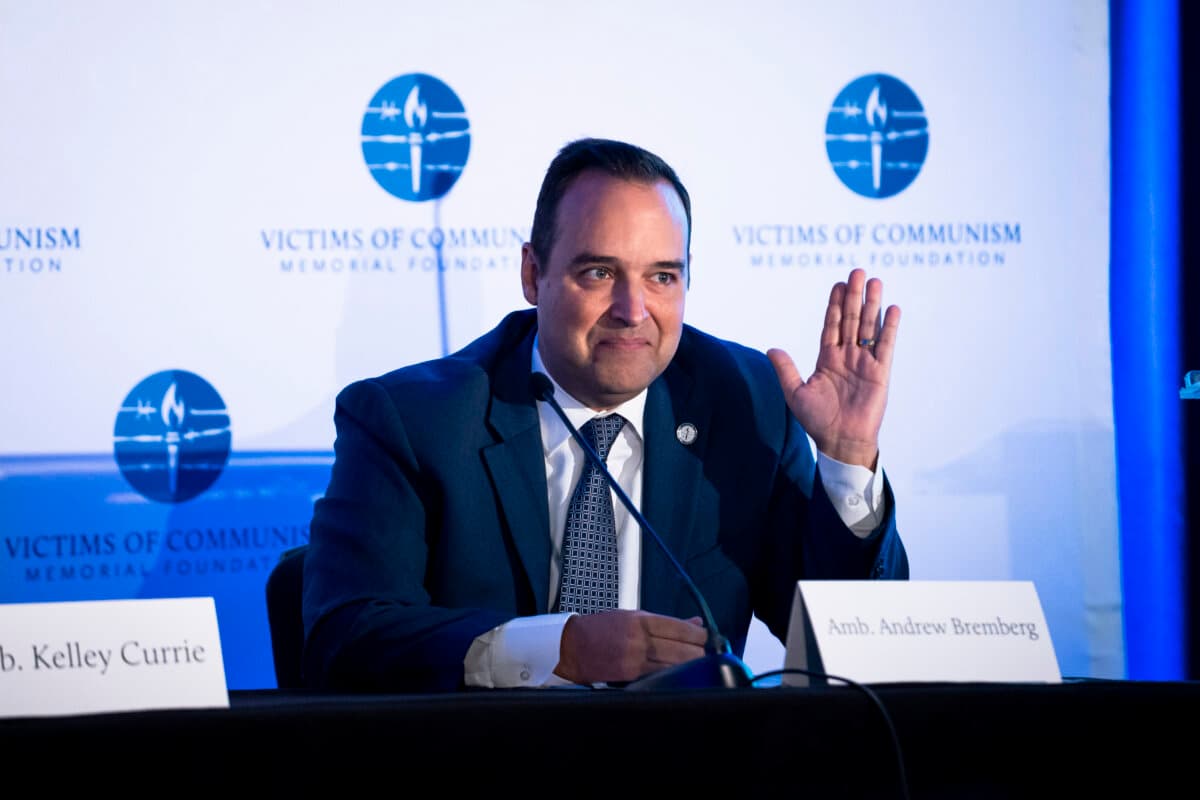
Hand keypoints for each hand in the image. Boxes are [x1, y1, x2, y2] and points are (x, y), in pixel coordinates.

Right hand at [554, 610, 706, 684]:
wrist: (570, 645)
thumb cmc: (600, 629)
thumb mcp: (632, 616)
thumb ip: (665, 622)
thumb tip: (695, 622)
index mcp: (641, 619)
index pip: (683, 628)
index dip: (700, 635)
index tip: (704, 637)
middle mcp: (640, 638)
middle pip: (685, 649)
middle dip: (697, 652)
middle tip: (699, 652)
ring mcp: (635, 658)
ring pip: (676, 666)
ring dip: (687, 666)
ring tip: (687, 663)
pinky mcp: (629, 675)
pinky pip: (661, 677)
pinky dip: (671, 675)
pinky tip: (673, 673)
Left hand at [766, 268, 899, 468]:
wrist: (840, 442)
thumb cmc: (817, 421)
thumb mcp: (795, 393)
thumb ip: (786, 369)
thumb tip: (771, 348)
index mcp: (828, 359)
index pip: (832, 325)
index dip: (835, 305)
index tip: (838, 284)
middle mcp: (847, 357)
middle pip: (851, 320)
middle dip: (853, 296)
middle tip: (857, 272)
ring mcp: (864, 363)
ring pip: (869, 327)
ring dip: (871, 305)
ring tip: (875, 282)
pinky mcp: (880, 373)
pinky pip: (885, 346)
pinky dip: (889, 328)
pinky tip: (892, 309)